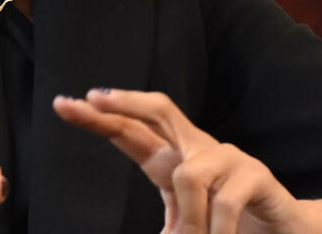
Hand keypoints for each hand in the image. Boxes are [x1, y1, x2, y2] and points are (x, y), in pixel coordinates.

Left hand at [53, 89, 303, 233]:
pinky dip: (217, 230)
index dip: (100, 117)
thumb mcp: (188, 224)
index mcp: (176, 158)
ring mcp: (229, 157)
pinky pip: (224, 200)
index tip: (63, 104)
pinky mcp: (257, 175)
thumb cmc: (233, 226)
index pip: (133, 129)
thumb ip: (169, 225)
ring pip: (188, 174)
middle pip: (159, 110)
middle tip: (92, 101)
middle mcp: (199, 148)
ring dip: (187, 219)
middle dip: (124, 103)